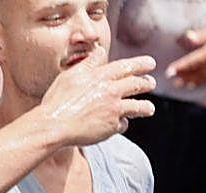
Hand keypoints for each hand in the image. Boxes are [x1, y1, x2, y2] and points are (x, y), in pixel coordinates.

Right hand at [38, 55, 156, 148]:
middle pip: (137, 84)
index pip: (127, 66)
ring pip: (138, 107)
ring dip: (146, 107)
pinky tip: (119, 124)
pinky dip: (122, 124)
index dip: (141, 64)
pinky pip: (123, 124)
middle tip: (151, 83)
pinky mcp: (111, 127)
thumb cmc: (57, 100)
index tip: (150, 64)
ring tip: (148, 109)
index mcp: (101, 76)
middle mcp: (111, 91)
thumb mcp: (70, 75)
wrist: (54, 126)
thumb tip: (100, 51)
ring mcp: (113, 109)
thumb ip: (88, 63)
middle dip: (147, 83)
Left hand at [167, 27, 205, 88]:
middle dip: (183, 75)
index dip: (180, 68)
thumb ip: (199, 36)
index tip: (169, 72)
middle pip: (195, 72)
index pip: (192, 62)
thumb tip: (187, 37)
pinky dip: (200, 83)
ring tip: (179, 83)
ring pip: (201, 80)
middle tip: (172, 78)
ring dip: (189, 81)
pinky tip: (191, 84)